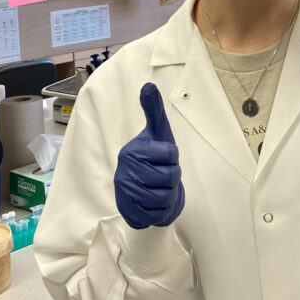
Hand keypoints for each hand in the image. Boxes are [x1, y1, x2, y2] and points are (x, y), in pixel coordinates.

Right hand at [114, 83, 183, 228]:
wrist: (141, 189)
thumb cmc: (154, 156)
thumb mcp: (157, 132)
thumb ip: (154, 109)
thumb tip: (148, 85)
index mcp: (132, 151)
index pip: (171, 154)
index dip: (173, 158)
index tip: (164, 157)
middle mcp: (126, 172)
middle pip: (170, 177)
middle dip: (173, 177)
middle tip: (163, 174)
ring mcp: (126, 194)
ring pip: (166, 197)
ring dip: (169, 194)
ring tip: (160, 188)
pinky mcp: (130, 212)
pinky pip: (157, 214)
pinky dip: (161, 210)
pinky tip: (154, 202)